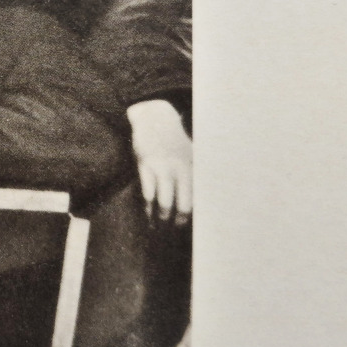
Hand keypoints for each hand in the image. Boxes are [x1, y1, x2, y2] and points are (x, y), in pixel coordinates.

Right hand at [128, 99, 192, 225]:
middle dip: (179, 220)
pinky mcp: (145, 166)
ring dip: (162, 217)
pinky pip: (147, 193)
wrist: (154, 118)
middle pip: (183, 204)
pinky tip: (148, 213)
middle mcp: (180, 168)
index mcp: (194, 166)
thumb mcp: (191, 152)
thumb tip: (201, 197)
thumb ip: (195, 172)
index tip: (192, 225)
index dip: (195, 213)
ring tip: (160, 224)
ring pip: (164, 202)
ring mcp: (162, 167)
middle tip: (176, 228)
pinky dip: (148, 207)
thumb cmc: (174, 139)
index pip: (198, 197)